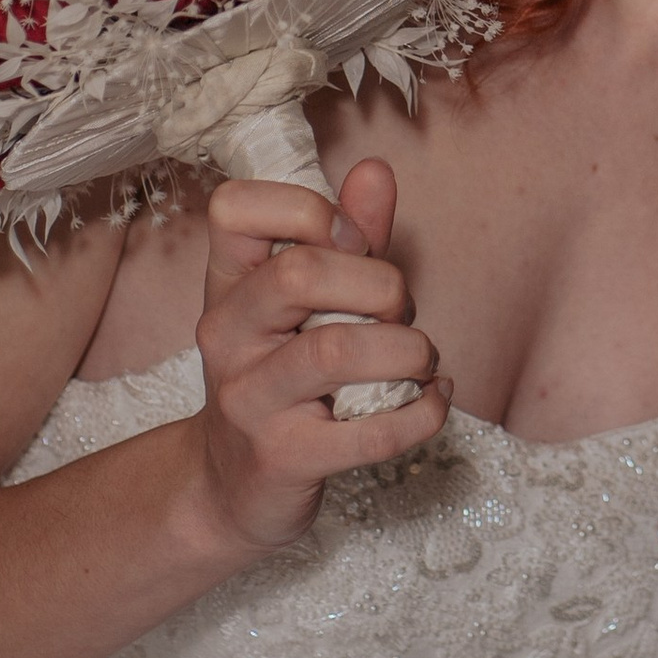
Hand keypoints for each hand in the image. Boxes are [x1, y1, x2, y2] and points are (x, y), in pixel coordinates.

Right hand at [192, 158, 448, 557]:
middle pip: (301, 273)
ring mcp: (248, 400)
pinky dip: (423, 412)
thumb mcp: (306, 304)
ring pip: (337, 350)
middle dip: (380, 284)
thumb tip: (375, 170)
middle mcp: (225, 335)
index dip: (311, 209)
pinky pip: (370, 431)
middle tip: (399, 313)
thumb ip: (347, 238)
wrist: (232, 487)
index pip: (236, 208)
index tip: (353, 241)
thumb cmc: (284, 379)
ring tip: (422, 362)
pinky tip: (432, 400)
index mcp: (227, 284)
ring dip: (407, 350)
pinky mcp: (283, 458)